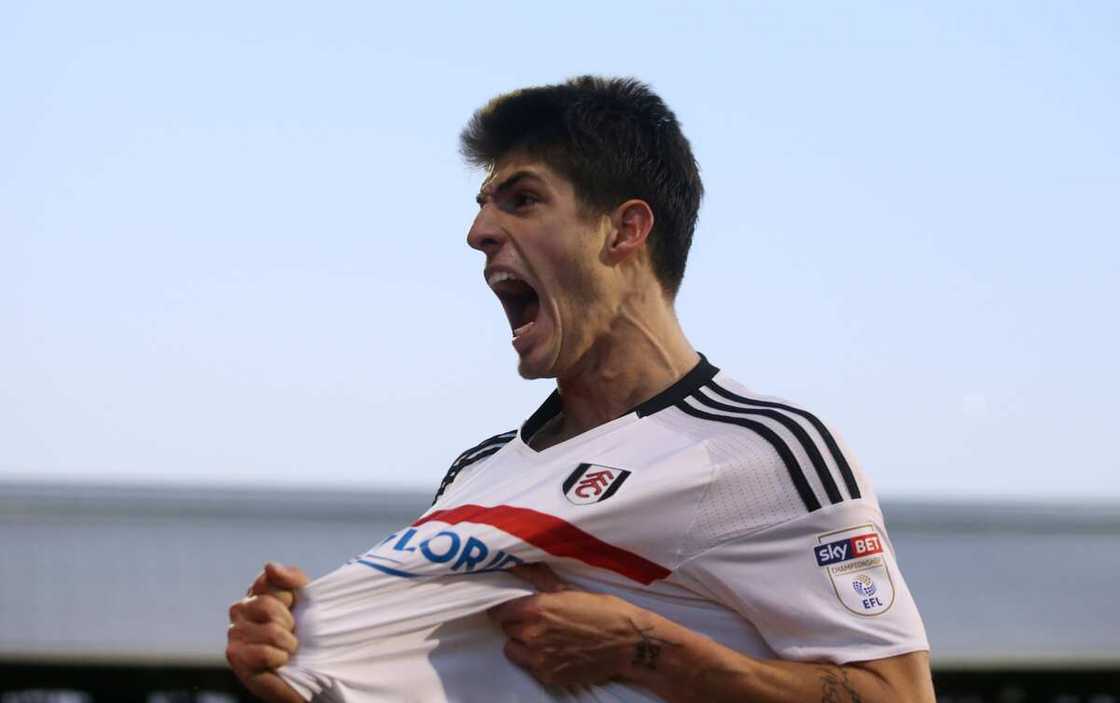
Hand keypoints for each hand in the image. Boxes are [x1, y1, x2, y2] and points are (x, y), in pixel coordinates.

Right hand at [226, 562, 308, 702]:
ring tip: (288, 649)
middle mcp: (240, 610)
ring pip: (269, 631)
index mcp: (256, 593)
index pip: (269, 579)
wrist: (308, 670)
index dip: (290, 596)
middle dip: (288, 621)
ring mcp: (234, 633)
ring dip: (288, 643)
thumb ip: (292, 578)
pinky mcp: (235, 657)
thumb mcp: (308, 600)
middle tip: (292, 632)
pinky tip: (280, 662)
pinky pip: (265, 653)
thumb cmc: (306, 633)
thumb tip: (269, 566)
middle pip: (267, 605)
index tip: (294, 607)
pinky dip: (280, 658)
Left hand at [487, 564, 660, 687]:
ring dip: (521, 642)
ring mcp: (539, 658)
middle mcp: (532, 634)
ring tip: (539, 637)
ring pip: (513, 649)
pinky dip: (535, 659)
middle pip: (506, 628)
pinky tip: (551, 651)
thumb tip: (519, 564)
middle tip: (532, 619)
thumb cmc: (603, 611)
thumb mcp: (570, 590)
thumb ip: (540, 578)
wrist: (628, 643)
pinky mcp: (549, 676)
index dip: (503, 607)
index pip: (499, 610)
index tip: (510, 606)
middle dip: (516, 623)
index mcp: (536, 609)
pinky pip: (529, 666)